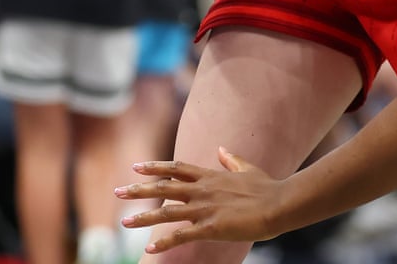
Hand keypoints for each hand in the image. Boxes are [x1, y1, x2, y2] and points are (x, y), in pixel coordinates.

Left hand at [115, 147, 288, 252]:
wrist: (279, 203)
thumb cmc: (266, 187)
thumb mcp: (246, 168)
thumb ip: (231, 159)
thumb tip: (222, 149)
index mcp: (210, 175)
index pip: (176, 168)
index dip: (155, 167)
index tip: (136, 167)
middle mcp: (203, 189)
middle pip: (164, 187)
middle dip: (139, 189)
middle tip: (117, 191)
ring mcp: (206, 208)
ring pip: (167, 211)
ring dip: (144, 217)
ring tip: (124, 221)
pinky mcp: (212, 227)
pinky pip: (182, 235)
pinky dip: (165, 241)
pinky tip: (150, 248)